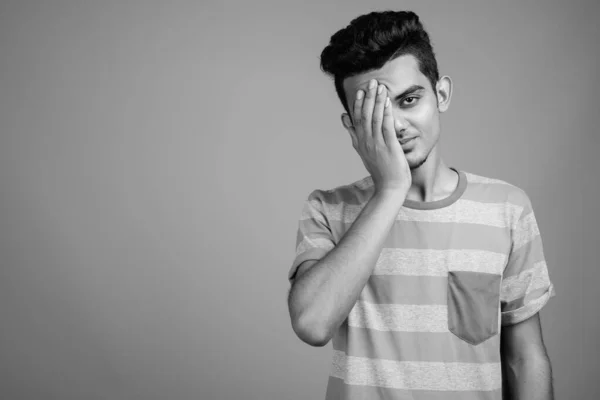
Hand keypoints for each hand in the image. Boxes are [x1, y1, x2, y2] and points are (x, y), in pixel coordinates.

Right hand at [347, 79, 411, 193]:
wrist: (389, 188)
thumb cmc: (380, 171)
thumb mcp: (363, 151)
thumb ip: (354, 134)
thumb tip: (344, 118)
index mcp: (360, 142)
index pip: (357, 119)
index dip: (359, 104)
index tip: (361, 90)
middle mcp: (367, 142)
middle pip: (365, 115)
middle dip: (368, 97)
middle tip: (371, 82)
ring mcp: (377, 144)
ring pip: (375, 118)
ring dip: (377, 101)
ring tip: (380, 86)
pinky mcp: (389, 147)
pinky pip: (387, 127)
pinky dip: (386, 113)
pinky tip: (388, 102)